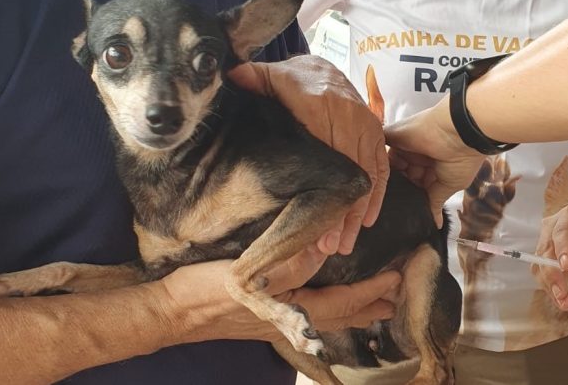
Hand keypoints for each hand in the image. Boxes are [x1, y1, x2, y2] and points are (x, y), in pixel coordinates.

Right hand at [159, 246, 399, 342]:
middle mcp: (290, 319)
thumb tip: (328, 246)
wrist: (172, 311)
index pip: (344, 300)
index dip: (372, 290)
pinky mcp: (264, 318)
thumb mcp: (250, 272)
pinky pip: (309, 317)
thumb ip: (291, 261)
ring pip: (326, 318)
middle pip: (341, 315)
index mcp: (292, 307)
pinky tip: (322, 305)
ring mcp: (277, 321)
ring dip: (351, 312)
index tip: (396, 277)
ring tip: (371, 307)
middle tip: (395, 301)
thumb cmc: (206, 290)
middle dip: (369, 308)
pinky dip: (327, 311)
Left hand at [228, 56, 389, 254]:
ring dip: (357, 212)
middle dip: (340, 212)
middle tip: (328, 247)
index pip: (327, 154)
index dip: (323, 191)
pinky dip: (376, 196)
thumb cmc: (292, 79)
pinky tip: (366, 223)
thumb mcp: (269, 75)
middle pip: (349, 172)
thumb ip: (252, 78)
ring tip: (342, 245)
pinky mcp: (377, 136)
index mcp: (323, 105)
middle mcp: (351, 116)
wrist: (322, 69)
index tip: (315, 223)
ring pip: (367, 176)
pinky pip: (381, 168)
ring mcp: (368, 127)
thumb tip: (231, 75)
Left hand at [384, 100, 485, 226]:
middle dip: (395, 189)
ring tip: (378, 197)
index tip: (400, 211)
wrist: (459, 132)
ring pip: (387, 165)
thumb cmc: (461, 159)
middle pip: (399, 176)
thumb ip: (436, 201)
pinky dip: (376, 162)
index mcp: (430, 166)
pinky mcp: (392, 135)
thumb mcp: (449, 184)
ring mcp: (403, 145)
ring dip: (385, 179)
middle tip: (386, 207)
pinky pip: (379, 150)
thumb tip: (436, 224)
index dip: (408, 195)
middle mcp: (415, 156)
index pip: (413, 184)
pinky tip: (373, 177)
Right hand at [535, 205, 567, 310]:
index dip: (563, 248)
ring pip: (540, 264)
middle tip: (562, 293)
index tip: (567, 266)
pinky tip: (561, 299)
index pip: (563, 231)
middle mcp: (552, 226)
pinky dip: (550, 288)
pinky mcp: (540, 259)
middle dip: (553, 273)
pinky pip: (540, 274)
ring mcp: (543, 242)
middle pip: (547, 250)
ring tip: (564, 302)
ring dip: (550, 284)